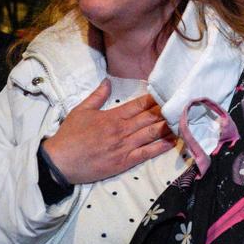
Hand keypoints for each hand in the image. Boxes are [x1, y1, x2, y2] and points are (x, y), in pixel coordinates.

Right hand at [42, 81, 177, 185]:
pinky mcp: (124, 162)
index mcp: (112, 116)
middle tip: (182, 103)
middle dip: (166, 110)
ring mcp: (124, 146)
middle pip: (149, 118)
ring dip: (168, 126)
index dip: (155, 99)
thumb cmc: (69, 136)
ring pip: (151, 133)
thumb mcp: (81, 110)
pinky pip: (146, 153)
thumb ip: (97, 96)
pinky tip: (173, 141)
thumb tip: (108, 81)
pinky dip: (160, 147)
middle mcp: (122, 130)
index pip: (139, 105)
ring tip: (184, 119)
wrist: (60, 161)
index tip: (168, 93)